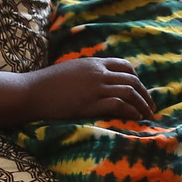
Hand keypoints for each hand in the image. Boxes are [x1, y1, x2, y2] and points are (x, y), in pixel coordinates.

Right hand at [25, 57, 154, 121]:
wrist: (30, 92)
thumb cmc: (45, 84)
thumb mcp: (71, 70)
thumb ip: (87, 72)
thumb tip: (98, 81)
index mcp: (93, 63)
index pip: (124, 66)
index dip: (136, 78)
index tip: (140, 90)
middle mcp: (98, 73)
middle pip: (132, 80)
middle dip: (145, 94)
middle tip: (151, 107)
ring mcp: (95, 88)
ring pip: (129, 92)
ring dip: (142, 105)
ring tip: (148, 116)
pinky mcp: (90, 104)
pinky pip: (119, 105)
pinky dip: (131, 111)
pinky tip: (135, 119)